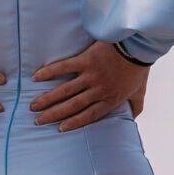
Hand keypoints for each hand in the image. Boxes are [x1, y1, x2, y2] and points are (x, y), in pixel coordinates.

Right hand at [29, 40, 149, 131]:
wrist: (139, 45)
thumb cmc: (139, 68)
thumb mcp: (140, 91)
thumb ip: (135, 106)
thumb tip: (133, 118)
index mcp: (110, 100)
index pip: (89, 116)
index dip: (74, 123)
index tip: (59, 129)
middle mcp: (98, 91)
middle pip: (72, 106)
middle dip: (53, 114)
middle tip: (37, 120)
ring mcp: (91, 76)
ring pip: (65, 91)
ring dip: (47, 99)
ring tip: (33, 106)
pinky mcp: (86, 60)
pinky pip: (64, 67)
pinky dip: (50, 72)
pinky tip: (37, 78)